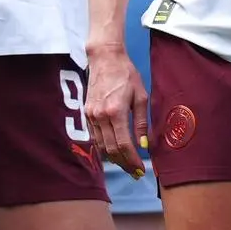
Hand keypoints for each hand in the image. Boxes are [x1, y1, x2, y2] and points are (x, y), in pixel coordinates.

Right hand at [85, 44, 148, 177]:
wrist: (105, 58)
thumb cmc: (126, 74)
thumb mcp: (141, 96)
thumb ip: (142, 122)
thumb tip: (144, 144)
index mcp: (116, 111)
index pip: (124, 144)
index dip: (132, 160)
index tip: (140, 170)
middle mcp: (100, 116)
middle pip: (111, 150)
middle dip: (124, 163)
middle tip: (135, 172)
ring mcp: (90, 116)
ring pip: (101, 146)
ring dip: (114, 159)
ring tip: (126, 165)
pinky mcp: (86, 113)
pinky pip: (95, 137)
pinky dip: (104, 148)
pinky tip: (113, 152)